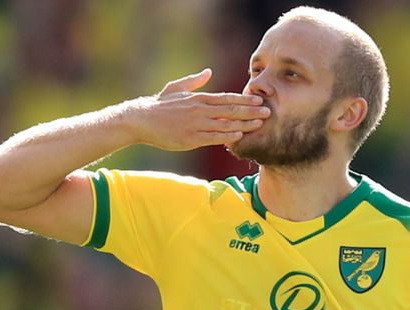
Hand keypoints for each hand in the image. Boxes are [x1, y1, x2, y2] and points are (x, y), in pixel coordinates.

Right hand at [133, 68, 269, 150]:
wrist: (142, 120)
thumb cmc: (159, 105)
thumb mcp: (176, 88)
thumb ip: (194, 81)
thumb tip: (208, 71)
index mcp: (198, 99)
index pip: (227, 98)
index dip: (244, 99)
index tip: (259, 100)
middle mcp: (200, 110)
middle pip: (231, 110)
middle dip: (251, 111)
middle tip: (268, 112)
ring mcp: (196, 125)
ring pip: (225, 124)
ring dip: (244, 124)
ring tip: (259, 124)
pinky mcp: (191, 138)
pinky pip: (213, 138)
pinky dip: (227, 137)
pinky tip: (239, 136)